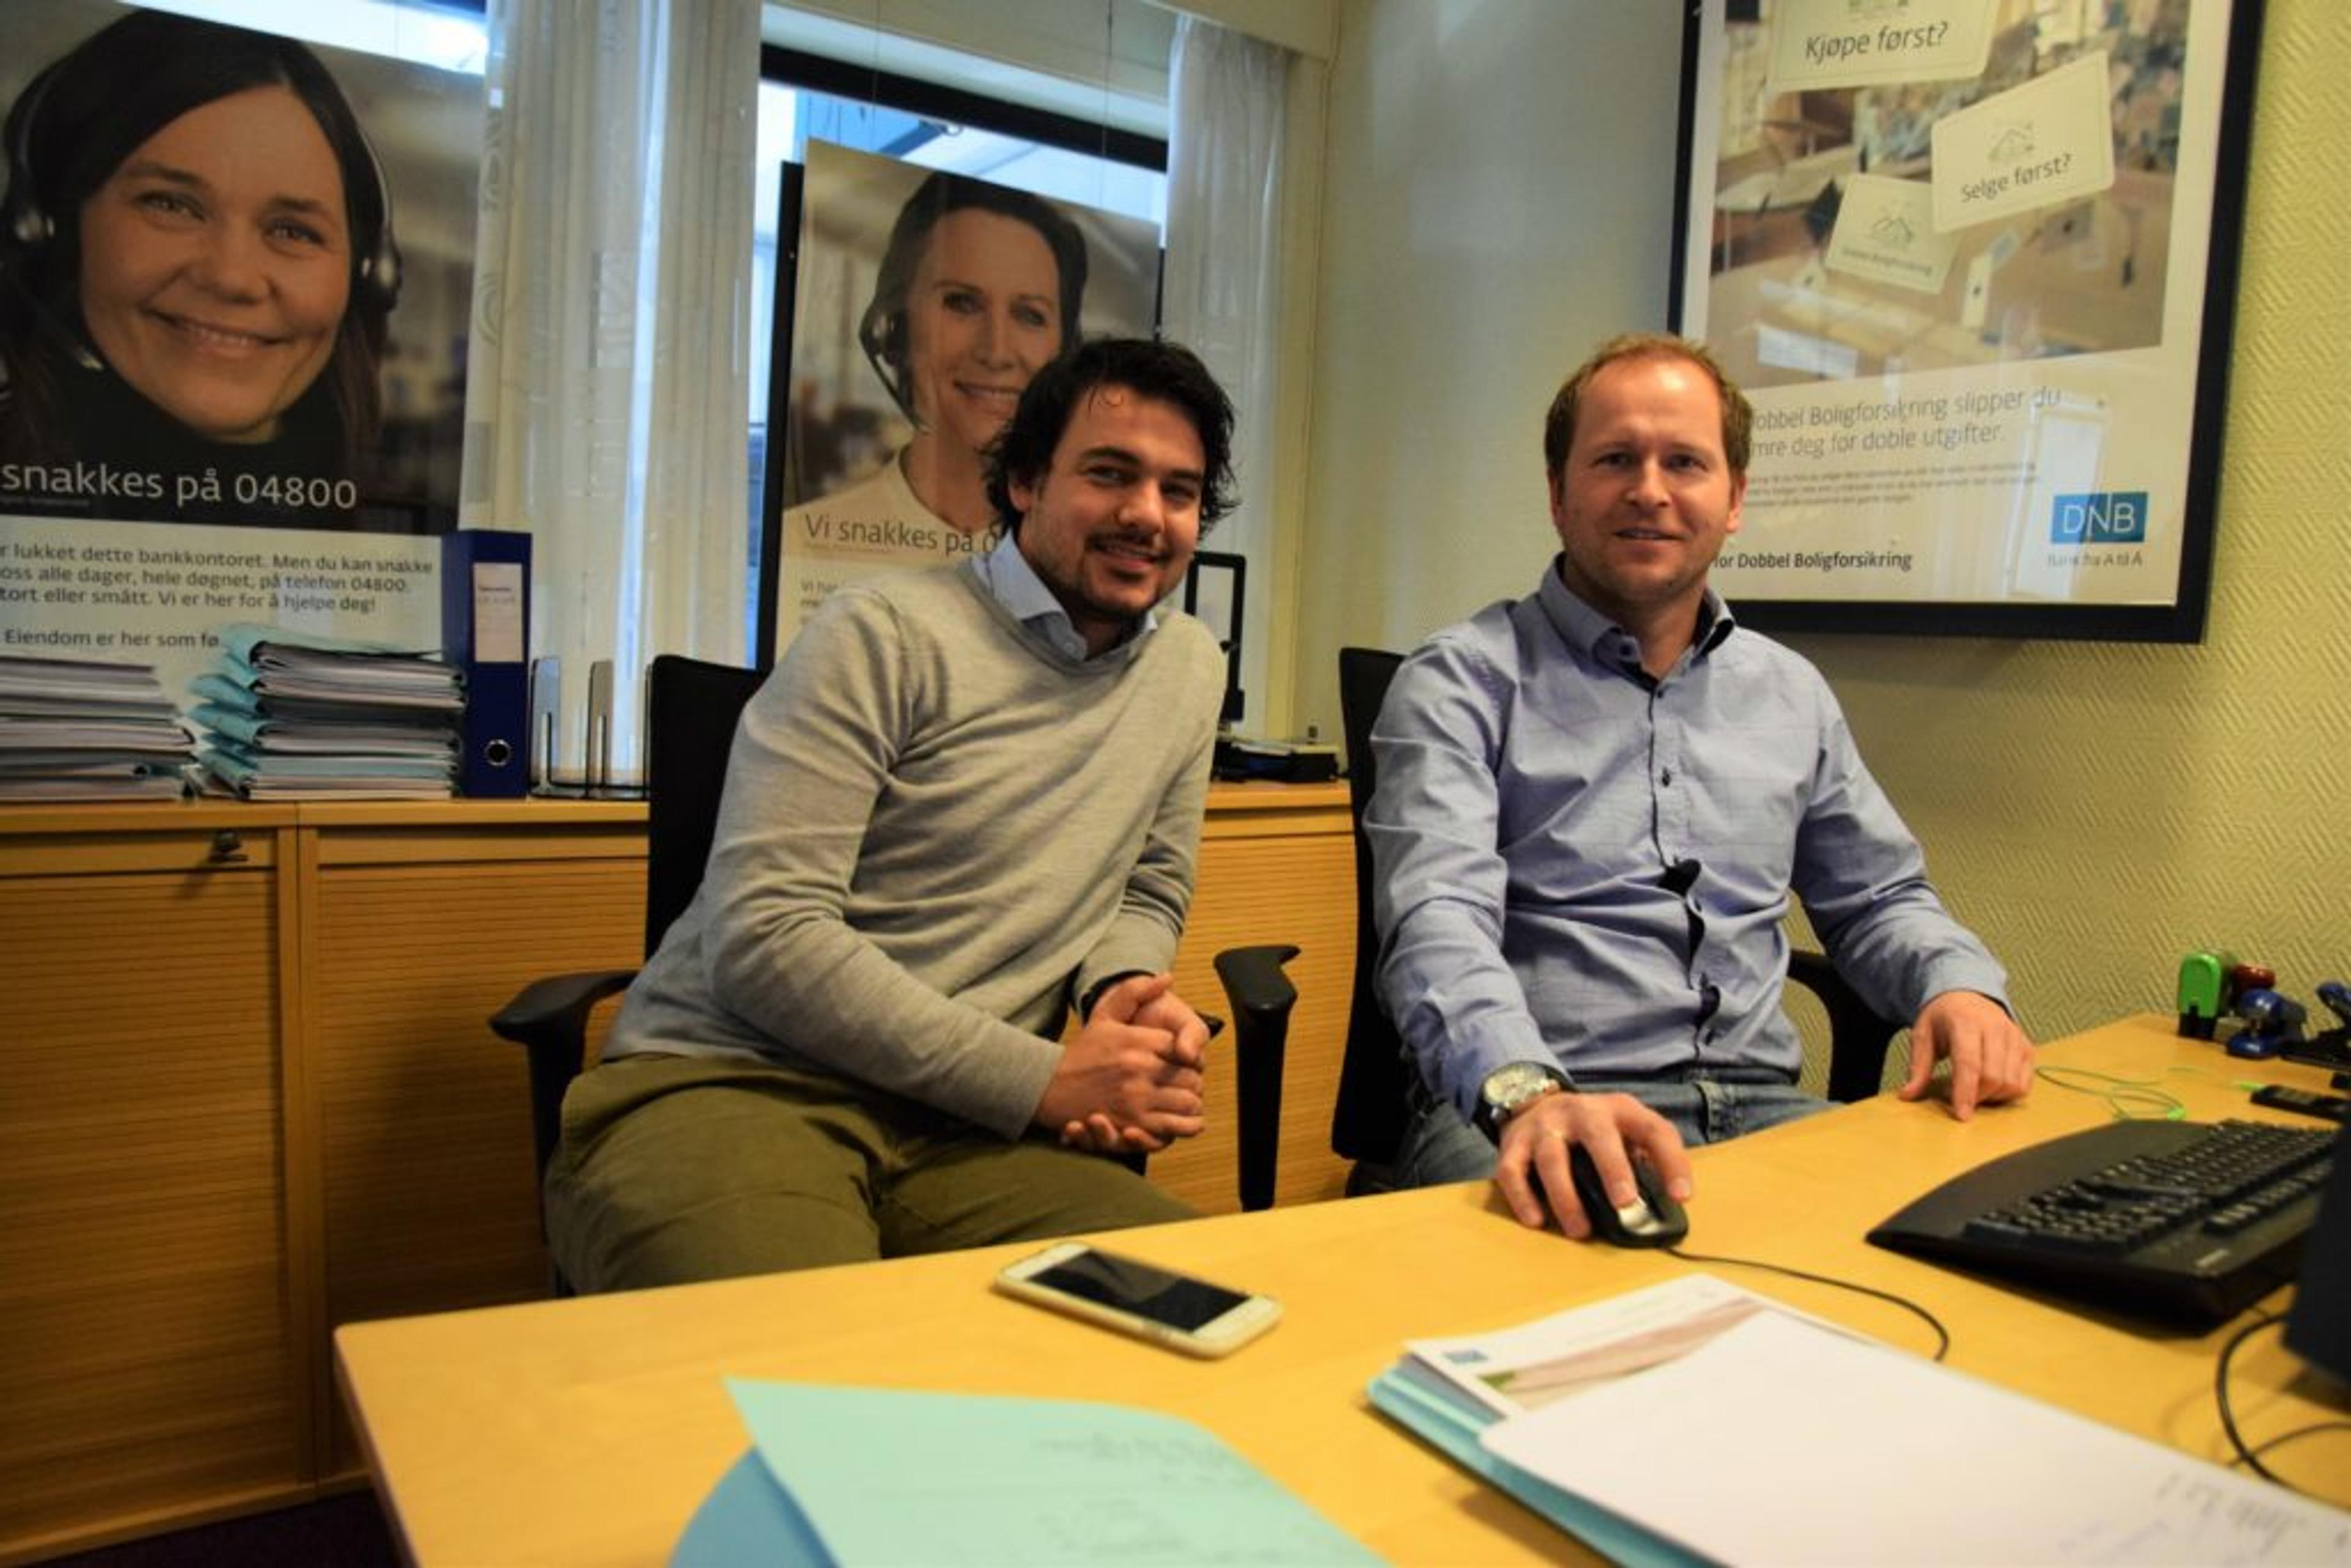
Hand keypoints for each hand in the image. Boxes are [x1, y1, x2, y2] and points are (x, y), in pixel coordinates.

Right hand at [1038, 973, 1205, 1153]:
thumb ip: (1136, 992)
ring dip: (1191, 1100)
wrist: (1050, 1086)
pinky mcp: (1133, 1124)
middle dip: (1193, 1078)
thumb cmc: (1083, 1052)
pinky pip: (1175, 1126)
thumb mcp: (1105, 1015)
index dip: (1188, 1055)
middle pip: (1191, 1076)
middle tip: (1186, 1081)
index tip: (1182, 1060)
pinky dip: (1186, 1124)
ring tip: (1184, 1098)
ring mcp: (1137, 1099)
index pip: (1184, 1048)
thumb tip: (1167, 977)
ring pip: (1188, 1101)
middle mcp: (1139, 1069)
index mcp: (1137, 1041)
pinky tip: (1182, 1118)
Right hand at [1493, 1090, 1691, 1237]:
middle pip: (1597, 1135)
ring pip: (1552, 1157)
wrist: (1535, 1101)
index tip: (1681, 1196)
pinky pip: (1513, 1171)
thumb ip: (1644, 1157)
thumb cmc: (1592, 1130)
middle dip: (1612, 1168)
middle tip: (1624, 1203)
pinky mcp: (1514, 1144)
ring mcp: (1544, 1126)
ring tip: (1580, 1230)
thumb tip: (1667, 1203)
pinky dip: (1523, 1198)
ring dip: (1566, 1196)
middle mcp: (1581, 1112)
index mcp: (1619, 1110)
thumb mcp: (1625, 1130)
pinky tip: (1536, 1220)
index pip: (1653, 1130)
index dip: (1671, 1162)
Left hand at [1899, 990, 2035, 1119]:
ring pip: (2012, 1082)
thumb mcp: (1922, 1035)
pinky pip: (2024, 1082)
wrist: (1967, 994)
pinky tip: (1991, 1087)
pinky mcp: (2026, 1047)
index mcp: (1966, 1023)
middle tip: (1958, 1096)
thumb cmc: (1943, 1018)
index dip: (1965, 1093)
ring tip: (1974, 1089)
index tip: (1961, 1116)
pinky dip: (2009, 1092)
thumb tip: (1907, 1095)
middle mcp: (1995, 1028)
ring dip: (1993, 1097)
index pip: (1969, 1064)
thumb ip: (1918, 1067)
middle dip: (1976, 1097)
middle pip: (1993, 1077)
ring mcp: (2015, 1037)